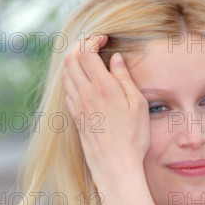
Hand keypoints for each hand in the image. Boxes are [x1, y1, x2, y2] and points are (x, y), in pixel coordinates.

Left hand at [61, 34, 150, 186]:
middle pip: (71, 60)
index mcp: (103, 87)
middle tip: (94, 47)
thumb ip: (125, 79)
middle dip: (80, 47)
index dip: (93, 40)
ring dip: (75, 64)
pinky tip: (85, 86)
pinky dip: (73, 82)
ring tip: (89, 64)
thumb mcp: (138, 105)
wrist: (116, 166)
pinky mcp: (76, 119)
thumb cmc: (133, 138)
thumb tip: (115, 59)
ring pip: (66, 76)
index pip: (86, 52)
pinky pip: (68, 93)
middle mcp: (86, 95)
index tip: (104, 38)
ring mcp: (78, 107)